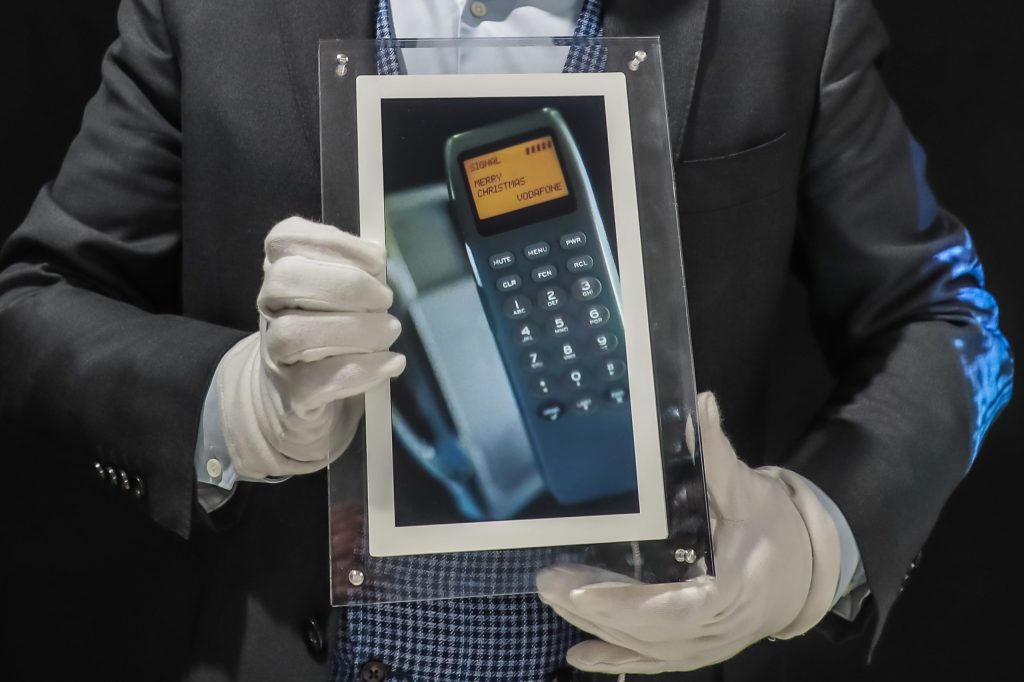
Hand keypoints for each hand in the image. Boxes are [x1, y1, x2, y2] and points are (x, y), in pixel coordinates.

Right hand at [216, 217, 404, 479]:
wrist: (297, 398)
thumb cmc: (329, 336)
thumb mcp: (341, 298)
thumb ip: (356, 274)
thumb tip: (378, 260)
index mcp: (281, 272)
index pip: (284, 239)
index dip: (332, 242)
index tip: (376, 259)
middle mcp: (269, 308)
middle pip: (284, 279)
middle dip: (344, 284)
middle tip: (385, 299)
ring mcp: (275, 352)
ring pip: (294, 332)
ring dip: (354, 330)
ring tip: (390, 331)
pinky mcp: (291, 393)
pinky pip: (317, 380)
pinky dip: (361, 370)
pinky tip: (392, 363)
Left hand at [536, 392, 840, 673]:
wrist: (803, 569)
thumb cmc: (775, 529)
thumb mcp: (750, 491)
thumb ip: (719, 455)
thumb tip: (701, 404)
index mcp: (732, 590)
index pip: (675, 609)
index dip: (627, 605)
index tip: (583, 591)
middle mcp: (717, 628)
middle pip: (649, 632)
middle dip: (595, 610)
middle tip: (549, 581)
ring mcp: (705, 644)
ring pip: (644, 648)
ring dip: (595, 627)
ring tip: (553, 596)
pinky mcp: (694, 648)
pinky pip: (650, 661)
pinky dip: (614, 660)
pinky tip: (578, 654)